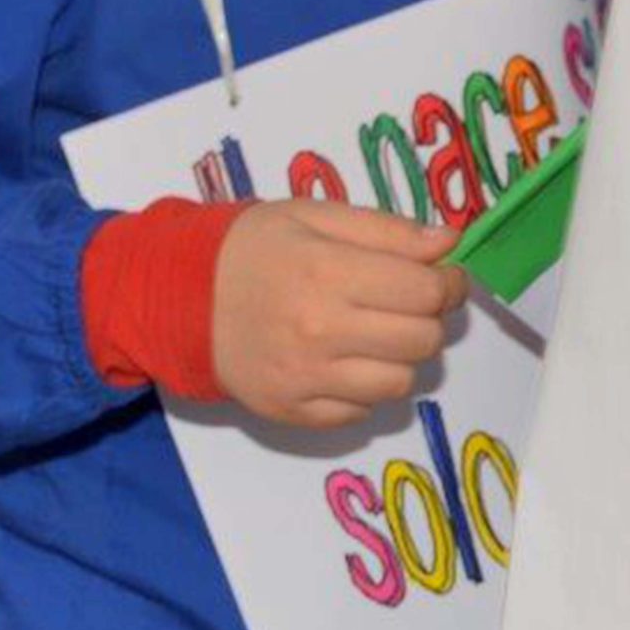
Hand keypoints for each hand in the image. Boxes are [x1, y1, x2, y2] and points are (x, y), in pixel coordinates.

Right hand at [212, 200, 467, 427]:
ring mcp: (305, 377)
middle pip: (423, 341)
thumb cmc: (253, 249)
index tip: (441, 279)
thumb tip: (449, 243)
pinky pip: (363, 412)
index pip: (427, 292)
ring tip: (373, 335)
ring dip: (400, 359)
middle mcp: (319, 329)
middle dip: (427, 320)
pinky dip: (364, 390)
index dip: (447, 284)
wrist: (179, 296)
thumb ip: (387, 230)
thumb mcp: (314, 217)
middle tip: (406, 306)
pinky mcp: (294, 412)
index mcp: (326, 271)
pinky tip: (343, 362)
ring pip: (401, 383)